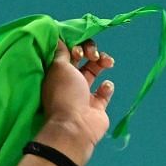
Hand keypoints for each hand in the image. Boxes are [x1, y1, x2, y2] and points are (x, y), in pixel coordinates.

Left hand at [40, 38, 115, 155]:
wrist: (76, 127)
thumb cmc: (65, 94)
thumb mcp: (59, 68)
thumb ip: (61, 52)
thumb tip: (58, 38)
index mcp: (58, 73)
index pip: (69, 52)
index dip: (76, 46)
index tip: (78, 50)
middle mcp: (70, 82)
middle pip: (84, 59)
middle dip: (91, 51)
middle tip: (93, 56)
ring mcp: (84, 94)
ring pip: (96, 70)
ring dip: (103, 62)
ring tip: (107, 63)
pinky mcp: (97, 105)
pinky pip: (105, 90)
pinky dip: (107, 86)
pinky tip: (104, 87)